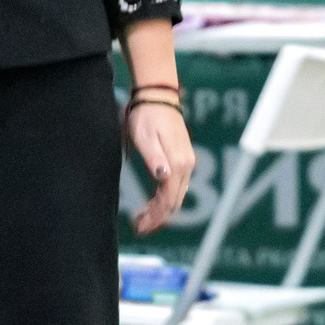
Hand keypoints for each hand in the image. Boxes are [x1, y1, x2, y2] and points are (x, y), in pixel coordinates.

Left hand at [126, 100, 196, 234]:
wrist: (157, 98)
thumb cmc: (146, 116)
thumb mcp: (145, 137)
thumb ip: (154, 158)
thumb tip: (163, 176)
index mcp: (177, 164)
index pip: (169, 201)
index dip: (155, 217)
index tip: (139, 227)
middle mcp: (186, 166)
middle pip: (174, 203)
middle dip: (157, 218)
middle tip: (137, 227)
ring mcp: (186, 163)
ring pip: (175, 196)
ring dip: (159, 210)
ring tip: (140, 218)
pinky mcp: (181, 160)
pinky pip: (175, 187)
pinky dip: (163, 199)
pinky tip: (149, 203)